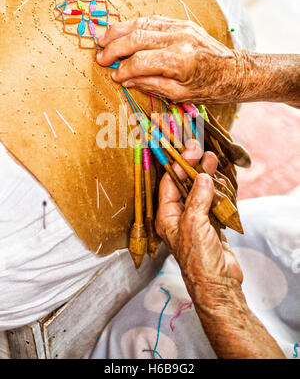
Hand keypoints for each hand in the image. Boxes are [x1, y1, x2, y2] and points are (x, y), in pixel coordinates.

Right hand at [96, 16, 244, 103]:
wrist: (235, 71)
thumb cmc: (211, 88)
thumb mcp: (180, 94)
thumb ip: (151, 84)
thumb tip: (126, 79)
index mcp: (180, 60)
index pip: (141, 61)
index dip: (123, 69)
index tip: (114, 76)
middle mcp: (179, 39)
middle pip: (137, 38)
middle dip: (114, 47)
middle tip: (100, 57)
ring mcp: (181, 27)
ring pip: (142, 24)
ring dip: (119, 31)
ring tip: (102, 39)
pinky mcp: (182, 23)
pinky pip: (153, 20)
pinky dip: (135, 25)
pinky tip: (122, 31)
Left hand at [156, 139, 242, 292]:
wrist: (218, 283)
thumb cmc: (198, 259)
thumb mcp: (194, 224)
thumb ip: (197, 199)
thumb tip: (202, 177)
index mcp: (167, 216)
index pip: (168, 184)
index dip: (177, 166)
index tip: (188, 152)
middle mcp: (178, 216)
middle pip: (183, 185)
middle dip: (192, 167)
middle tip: (201, 150)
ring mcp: (195, 219)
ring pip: (198, 191)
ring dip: (205, 175)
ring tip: (212, 159)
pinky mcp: (210, 224)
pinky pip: (211, 201)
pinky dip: (215, 189)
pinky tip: (219, 178)